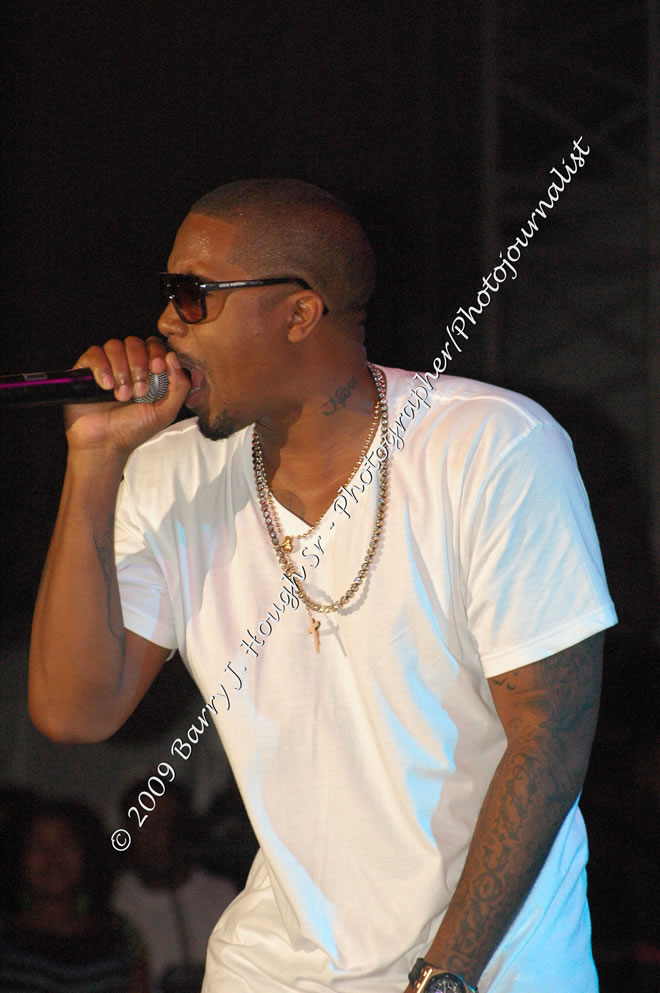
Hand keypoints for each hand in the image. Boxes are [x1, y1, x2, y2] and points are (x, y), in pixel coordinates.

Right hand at [64, 335, 189, 456]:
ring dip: (121, 370)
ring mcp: (106, 366)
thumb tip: (173, 356)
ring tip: (122, 396)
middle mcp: (126, 364)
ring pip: (114, 346)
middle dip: (139, 365)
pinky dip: (102, 368)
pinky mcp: (86, 370)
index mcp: (146, 370)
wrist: (106, 444)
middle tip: (139, 391)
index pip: (153, 345)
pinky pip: (94, 354)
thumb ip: (179, 386)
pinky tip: (106, 387)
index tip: (157, 370)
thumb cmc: (134, 429)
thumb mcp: (166, 411)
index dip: (156, 353)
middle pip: (134, 342)